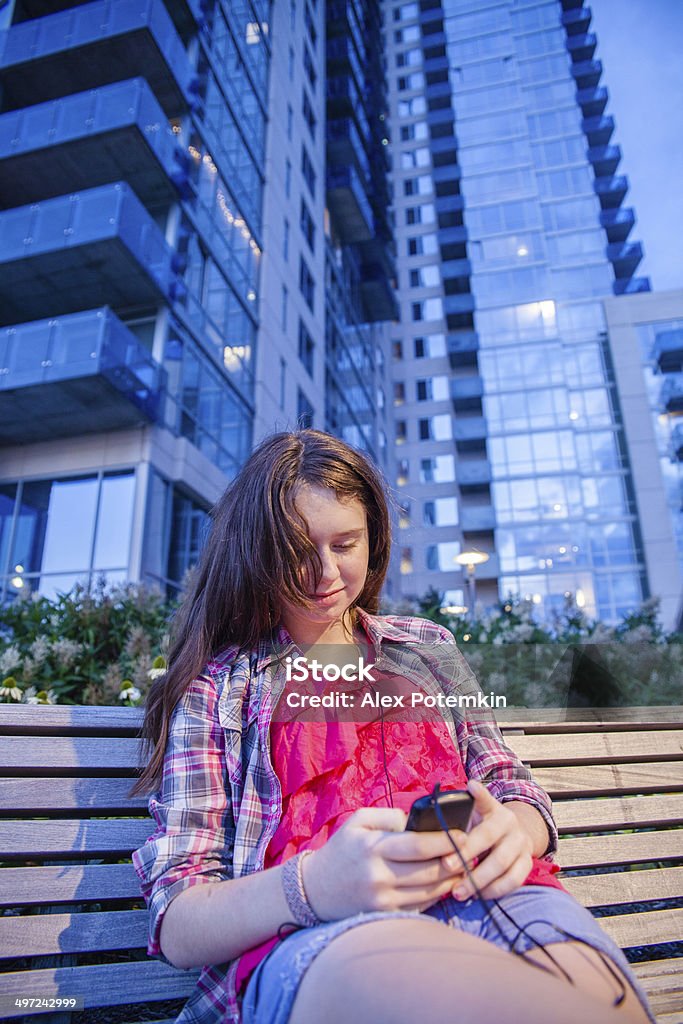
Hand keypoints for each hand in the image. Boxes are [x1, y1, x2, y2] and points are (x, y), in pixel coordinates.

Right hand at [302, 806, 466, 919]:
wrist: (315, 889)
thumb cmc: (342, 849)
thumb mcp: (358, 821)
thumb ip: (390, 816)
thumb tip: (418, 821)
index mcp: (373, 848)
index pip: (418, 845)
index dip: (445, 840)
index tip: (462, 834)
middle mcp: (379, 876)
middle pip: (429, 872)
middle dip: (455, 862)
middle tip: (470, 853)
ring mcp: (382, 900)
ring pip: (429, 892)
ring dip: (450, 880)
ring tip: (462, 868)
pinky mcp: (385, 915)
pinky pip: (420, 906)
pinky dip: (435, 895)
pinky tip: (443, 883)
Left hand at [441, 780, 533, 900]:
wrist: (515, 836)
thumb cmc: (481, 828)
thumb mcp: (472, 817)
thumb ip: (456, 818)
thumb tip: (427, 826)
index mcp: (492, 808)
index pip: (485, 799)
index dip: (479, 794)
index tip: (471, 786)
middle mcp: (509, 822)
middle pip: (488, 837)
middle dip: (465, 853)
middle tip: (445, 866)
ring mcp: (521, 842)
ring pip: (502, 863)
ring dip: (478, 880)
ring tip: (458, 891)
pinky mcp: (527, 862)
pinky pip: (513, 880)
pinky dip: (495, 890)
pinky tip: (479, 894)